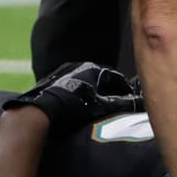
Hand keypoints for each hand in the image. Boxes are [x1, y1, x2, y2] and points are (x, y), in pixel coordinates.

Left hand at [2, 61, 136, 134]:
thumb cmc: (72, 107)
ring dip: (92, 93)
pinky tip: (77, 107)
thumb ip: (121, 104)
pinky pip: (71, 86)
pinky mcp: (51, 80)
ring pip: (85, 83)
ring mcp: (63, 72)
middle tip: (115, 106)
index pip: (116, 78)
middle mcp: (78, 65)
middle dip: (109, 92)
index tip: (130, 101)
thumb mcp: (100, 106)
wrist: (38, 111)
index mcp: (93, 68)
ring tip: (96, 108)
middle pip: (100, 79)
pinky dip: (78, 95)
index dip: (125, 91)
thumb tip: (138, 103)